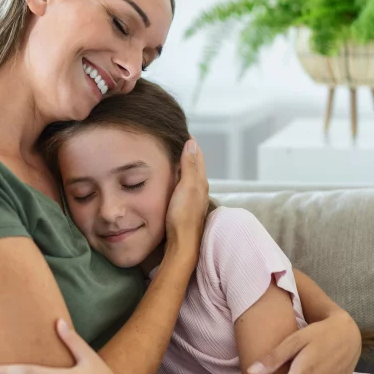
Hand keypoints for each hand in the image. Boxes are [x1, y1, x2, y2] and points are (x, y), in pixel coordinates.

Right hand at [164, 138, 208, 258]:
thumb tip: (191, 143)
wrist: (182, 245)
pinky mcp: (186, 208)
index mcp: (200, 182)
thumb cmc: (183, 217)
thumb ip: (190, 167)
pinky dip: (179, 176)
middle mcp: (199, 190)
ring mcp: (193, 200)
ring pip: (190, 176)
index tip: (182, 129)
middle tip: (177, 138)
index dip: (191, 143)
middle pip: (195, 165)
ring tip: (174, 154)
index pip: (197, 156)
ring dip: (184, 164)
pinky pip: (184, 186)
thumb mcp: (186, 188)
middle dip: (188, 151)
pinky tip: (173, 179)